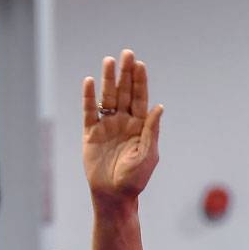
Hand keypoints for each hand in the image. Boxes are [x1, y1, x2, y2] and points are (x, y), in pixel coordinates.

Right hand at [83, 49, 162, 201]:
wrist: (114, 196)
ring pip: (107, 98)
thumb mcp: (148, 154)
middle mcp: (124, 122)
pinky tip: (90, 82)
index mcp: (140, 127)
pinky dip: (89, 97)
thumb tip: (159, 107)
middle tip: (126, 54)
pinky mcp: (91, 134)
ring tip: (109, 61)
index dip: (140, 81)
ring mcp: (107, 126)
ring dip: (108, 80)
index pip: (140, 99)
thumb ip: (151, 130)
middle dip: (126, 74)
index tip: (139, 64)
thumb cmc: (135, 179)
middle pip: (124, 92)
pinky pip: (90, 112)